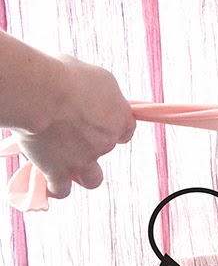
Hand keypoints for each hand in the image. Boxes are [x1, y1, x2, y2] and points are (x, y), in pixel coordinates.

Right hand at [12, 54, 135, 198]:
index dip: (113, 127)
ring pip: (93, 179)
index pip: (126, 130)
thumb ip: (99, 92)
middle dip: (91, 144)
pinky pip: (61, 190)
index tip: (99, 122)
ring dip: (83, 175)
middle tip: (69, 132)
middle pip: (105, 148)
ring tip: (67, 165)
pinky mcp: (60, 170)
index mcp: (119, 117)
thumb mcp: (94, 75)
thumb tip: (92, 93)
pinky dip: (55, 188)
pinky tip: (49, 183)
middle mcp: (107, 141)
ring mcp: (84, 159)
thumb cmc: (65, 76)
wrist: (42, 93)